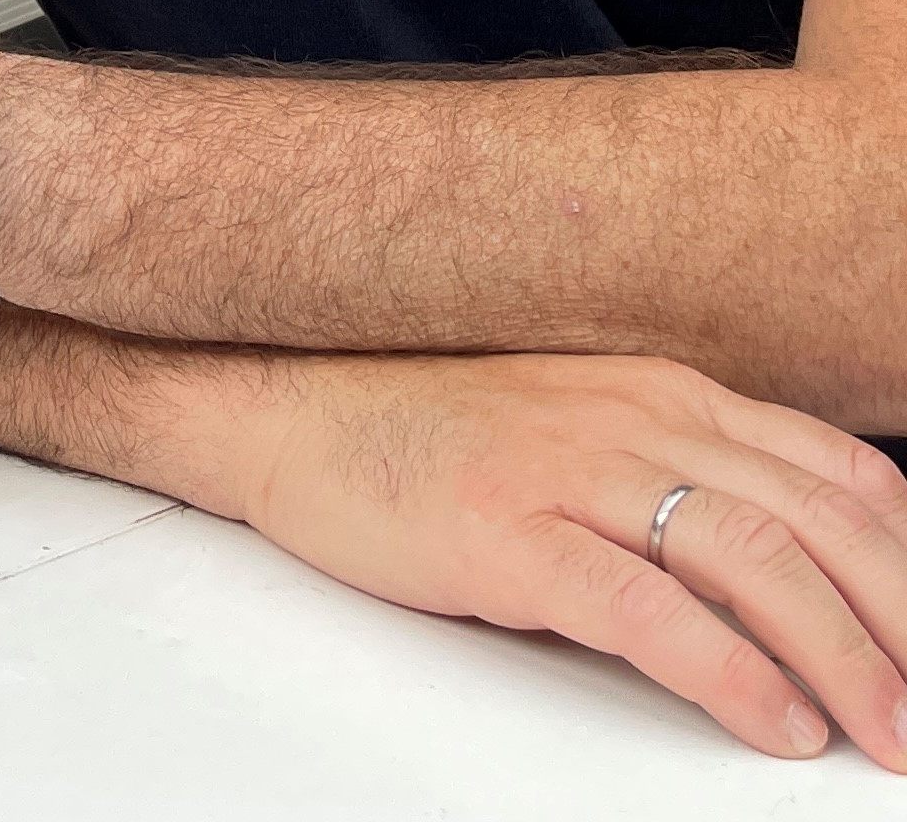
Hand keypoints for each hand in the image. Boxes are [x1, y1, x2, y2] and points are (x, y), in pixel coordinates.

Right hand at [237, 350, 906, 766]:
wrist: (284, 407)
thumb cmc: (427, 431)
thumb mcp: (576, 427)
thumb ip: (677, 470)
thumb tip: (793, 567)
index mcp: (660, 390)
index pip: (837, 473)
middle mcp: (631, 416)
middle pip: (818, 521)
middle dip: (902, 626)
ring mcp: (567, 468)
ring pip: (753, 559)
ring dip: (844, 659)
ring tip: (883, 738)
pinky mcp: (505, 530)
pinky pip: (646, 605)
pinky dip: (730, 672)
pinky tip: (773, 722)